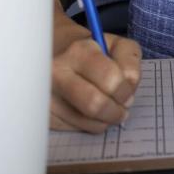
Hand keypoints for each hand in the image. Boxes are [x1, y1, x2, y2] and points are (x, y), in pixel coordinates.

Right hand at [50, 14, 142, 132]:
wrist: (56, 53)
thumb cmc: (92, 51)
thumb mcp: (116, 45)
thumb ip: (129, 60)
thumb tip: (128, 88)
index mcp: (79, 51)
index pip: (111, 79)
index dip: (125, 90)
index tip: (126, 91)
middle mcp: (57, 73)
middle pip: (94, 105)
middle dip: (116, 111)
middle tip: (121, 108)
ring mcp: (47, 95)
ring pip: (88, 123)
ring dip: (105, 119)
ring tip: (107, 108)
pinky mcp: (44, 114)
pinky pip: (76, 129)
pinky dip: (89, 124)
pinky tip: (88, 110)